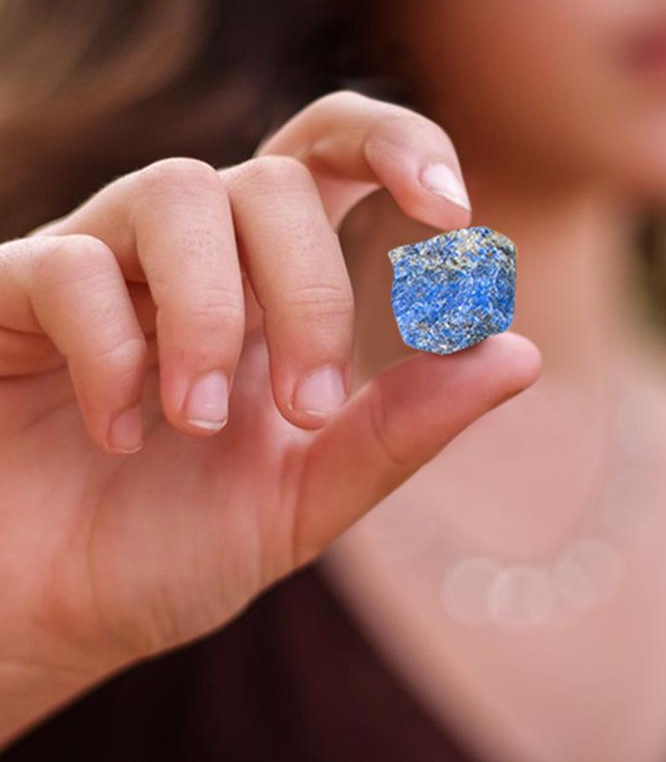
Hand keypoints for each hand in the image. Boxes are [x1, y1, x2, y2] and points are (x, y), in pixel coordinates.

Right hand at [0, 90, 541, 689]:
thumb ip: (404, 428)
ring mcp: (100, 262)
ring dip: (213, 312)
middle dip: (311, 291)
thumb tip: (518, 353)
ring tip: (200, 422)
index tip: (453, 216)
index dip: (399, 147)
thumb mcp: (308, 496)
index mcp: (270, 285)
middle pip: (275, 181)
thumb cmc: (174, 545)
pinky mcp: (10, 293)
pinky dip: (112, 349)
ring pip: (177, 192)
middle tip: (310, 405)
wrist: (48, 614)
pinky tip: (120, 434)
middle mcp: (193, 255)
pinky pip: (70, 263)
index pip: (335, 155)